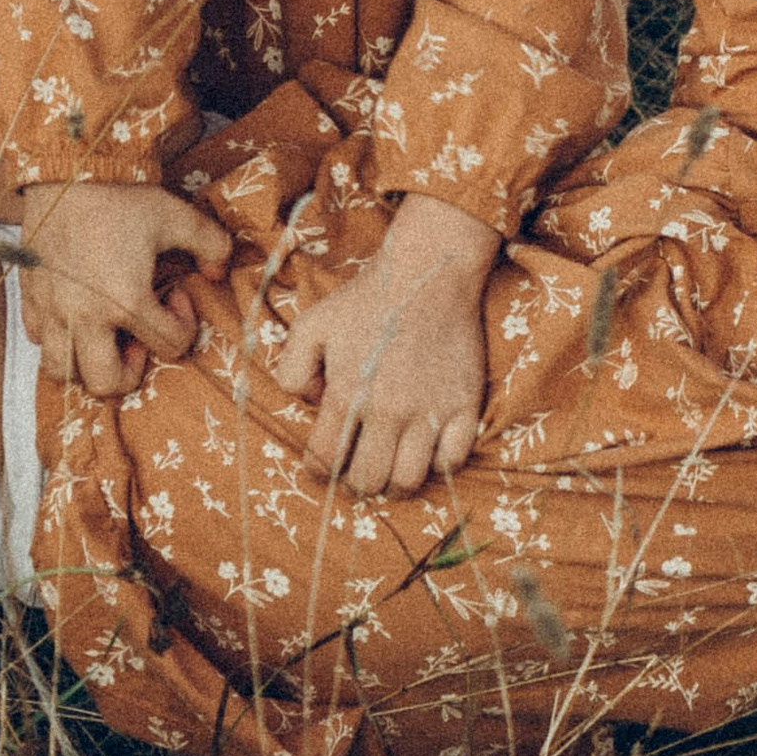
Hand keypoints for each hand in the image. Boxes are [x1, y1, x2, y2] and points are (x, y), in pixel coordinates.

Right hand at [17, 180, 234, 396]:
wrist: (64, 173)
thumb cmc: (120, 195)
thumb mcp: (176, 215)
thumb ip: (211, 245)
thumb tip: (219, 270)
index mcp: (126, 300)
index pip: (169, 346)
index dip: (184, 325)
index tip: (175, 297)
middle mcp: (85, 316)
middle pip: (106, 384)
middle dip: (130, 372)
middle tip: (139, 338)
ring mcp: (52, 311)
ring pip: (62, 372)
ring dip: (87, 363)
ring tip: (104, 335)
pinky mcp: (29, 299)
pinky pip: (37, 339)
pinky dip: (58, 337)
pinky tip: (77, 311)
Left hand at [270, 193, 496, 495]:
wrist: (429, 272)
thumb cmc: (367, 298)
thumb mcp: (311, 324)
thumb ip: (291, 370)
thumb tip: (309, 402)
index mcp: (347, 395)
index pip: (323, 461)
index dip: (318, 472)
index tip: (324, 466)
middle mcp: (387, 411)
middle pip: (366, 481)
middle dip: (355, 484)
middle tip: (358, 471)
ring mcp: (429, 411)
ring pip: (408, 480)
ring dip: (394, 483)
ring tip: (391, 469)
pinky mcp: (465, 405)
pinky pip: (452, 460)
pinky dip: (437, 463)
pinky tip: (427, 448)